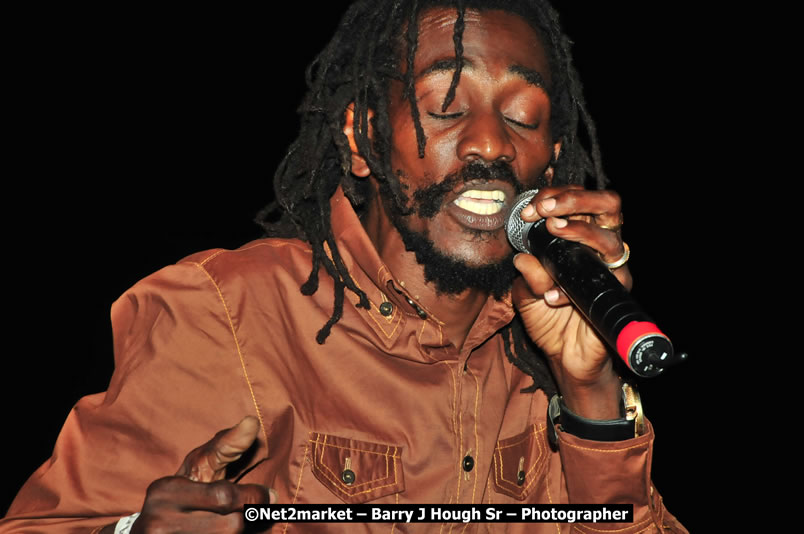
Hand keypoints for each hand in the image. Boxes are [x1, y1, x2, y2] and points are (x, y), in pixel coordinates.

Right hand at [126, 416, 274, 533]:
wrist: (151, 533)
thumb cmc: (182, 494)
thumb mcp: (198, 467)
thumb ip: (225, 446)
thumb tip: (252, 422)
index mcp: (165, 491)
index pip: (224, 496)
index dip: (254, 496)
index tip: (271, 496)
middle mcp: (159, 521)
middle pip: (230, 524)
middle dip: (248, 516)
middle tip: (258, 513)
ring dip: (239, 531)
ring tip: (234, 523)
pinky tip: (222, 533)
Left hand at [511, 185, 630, 418]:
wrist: (564, 357)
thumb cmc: (548, 318)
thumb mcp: (524, 293)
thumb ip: (524, 273)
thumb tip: (522, 257)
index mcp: (579, 238)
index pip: (578, 201)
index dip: (555, 197)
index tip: (529, 211)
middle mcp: (600, 249)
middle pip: (608, 205)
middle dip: (575, 199)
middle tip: (546, 211)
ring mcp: (611, 270)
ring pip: (611, 239)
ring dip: (580, 231)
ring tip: (553, 232)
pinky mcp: (616, 295)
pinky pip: (604, 282)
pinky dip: (571, 289)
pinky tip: (551, 297)